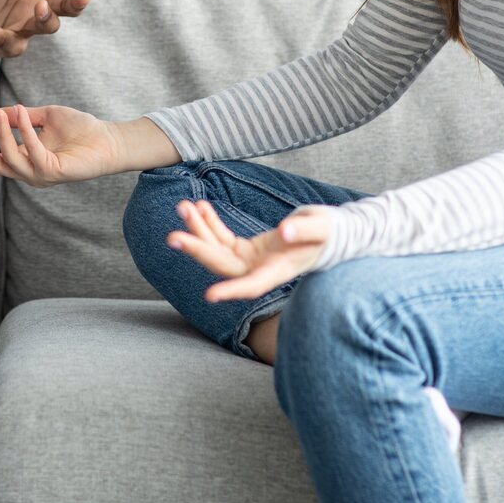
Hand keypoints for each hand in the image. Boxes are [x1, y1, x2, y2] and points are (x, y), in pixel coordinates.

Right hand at [0, 104, 125, 186]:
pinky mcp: (53, 172)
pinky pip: (32, 151)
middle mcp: (30, 171)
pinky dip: (24, 130)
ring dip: (1, 137)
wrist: (108, 139)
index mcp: (25, 159)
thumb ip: (22, 117)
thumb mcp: (45, 116)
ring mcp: (41, 175)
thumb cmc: (80, 129)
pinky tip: (21, 112)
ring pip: (10, 161)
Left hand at [168, 199, 332, 300]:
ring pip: (218, 251)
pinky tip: (200, 206)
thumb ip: (305, 230)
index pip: (253, 285)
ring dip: (199, 230)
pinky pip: (223, 239)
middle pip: (223, 265)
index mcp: (279, 270)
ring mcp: (251, 262)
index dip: (232, 290)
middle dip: (199, 250)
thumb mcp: (322, 227)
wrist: (330, 235)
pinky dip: (210, 223)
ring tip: (184, 206)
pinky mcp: (247, 251)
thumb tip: (284, 231)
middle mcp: (261, 270)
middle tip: (172, 237)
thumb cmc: (330, 232)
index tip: (210, 296)